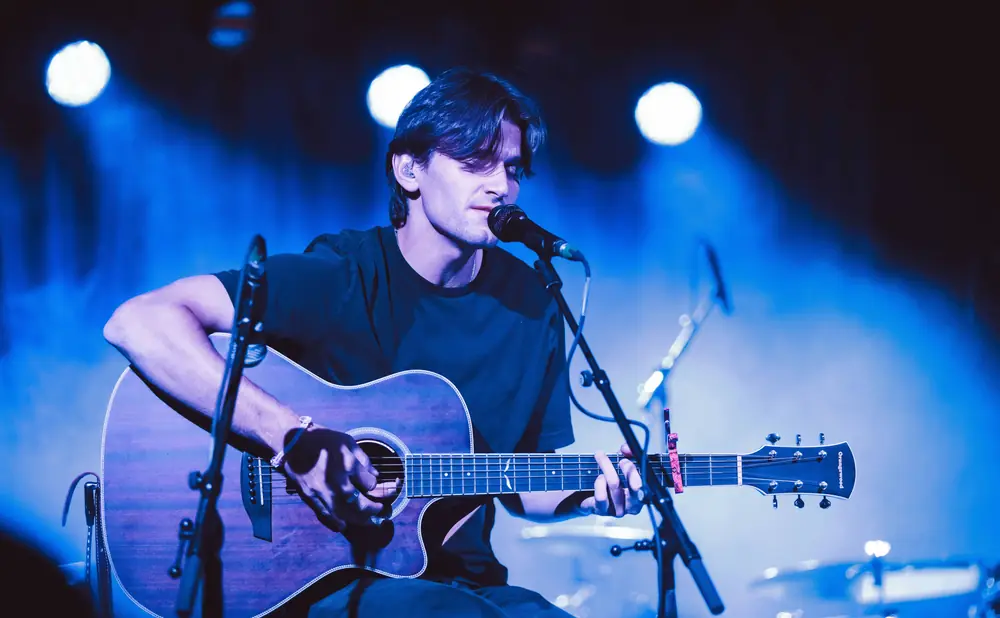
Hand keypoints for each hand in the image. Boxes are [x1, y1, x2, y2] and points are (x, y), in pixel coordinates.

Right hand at [281, 426, 396, 530]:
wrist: (293, 443)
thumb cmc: (323, 440)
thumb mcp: (348, 442)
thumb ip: (363, 460)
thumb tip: (375, 475)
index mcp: (349, 466)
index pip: (370, 484)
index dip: (375, 487)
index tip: (375, 487)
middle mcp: (338, 483)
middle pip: (360, 505)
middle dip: (373, 510)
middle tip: (381, 511)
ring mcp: (323, 493)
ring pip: (345, 514)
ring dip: (359, 521)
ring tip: (369, 522)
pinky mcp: (310, 498)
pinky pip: (325, 515)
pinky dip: (335, 523)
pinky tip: (342, 526)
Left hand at [579, 443, 643, 516]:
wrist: (589, 495)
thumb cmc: (611, 479)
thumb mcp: (621, 462)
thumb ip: (627, 452)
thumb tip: (626, 448)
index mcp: (642, 495)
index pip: (645, 486)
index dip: (636, 472)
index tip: (626, 460)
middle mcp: (632, 506)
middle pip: (634, 487)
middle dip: (627, 469)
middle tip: (619, 459)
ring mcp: (618, 510)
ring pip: (615, 486)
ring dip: (607, 468)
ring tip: (601, 458)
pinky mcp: (602, 511)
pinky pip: (602, 496)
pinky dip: (599, 483)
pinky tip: (599, 477)